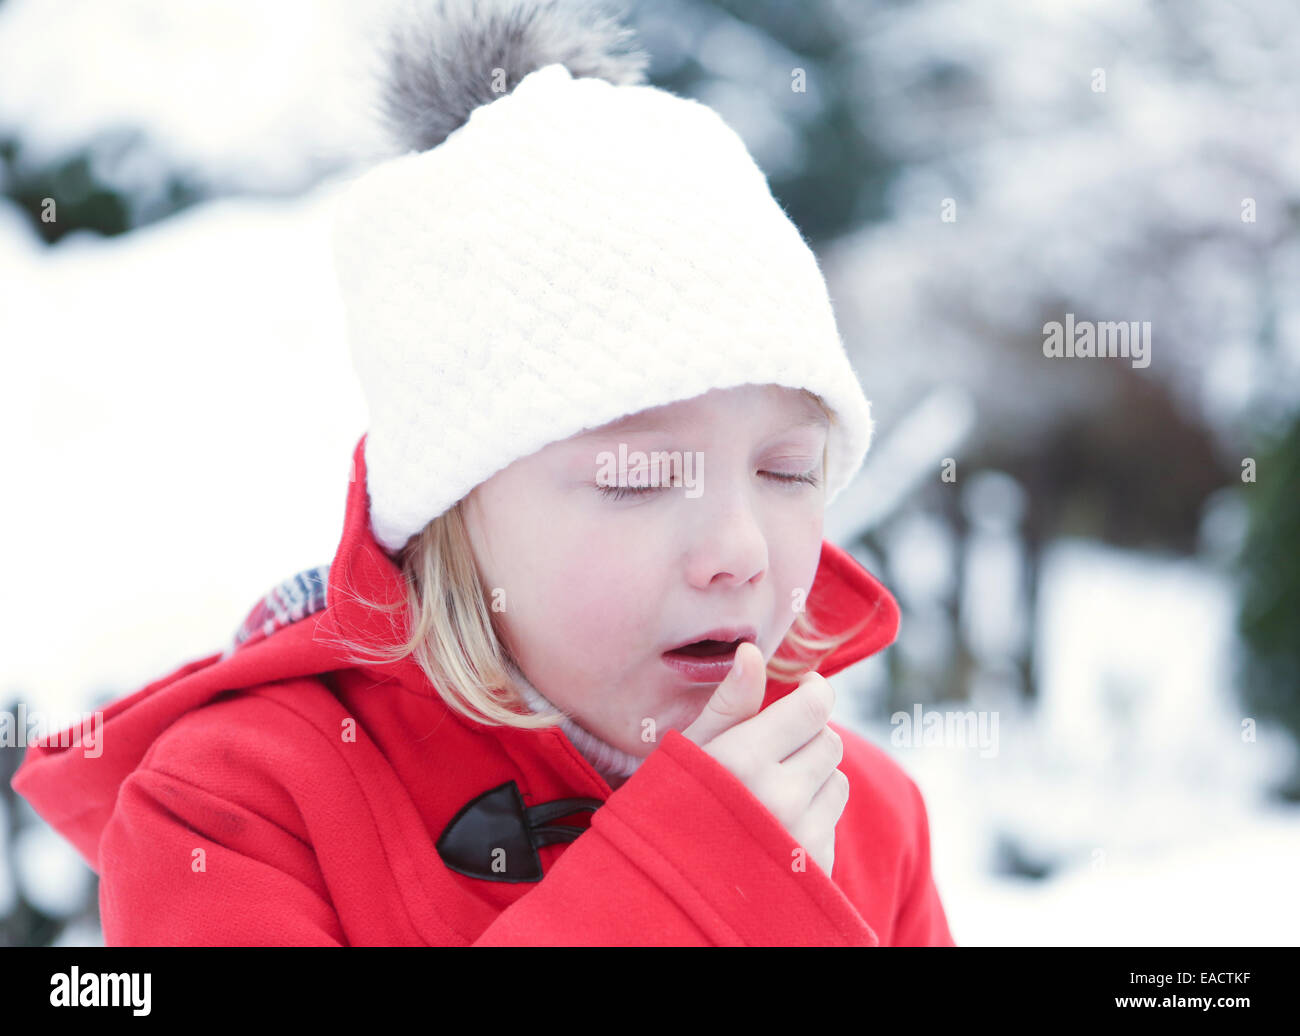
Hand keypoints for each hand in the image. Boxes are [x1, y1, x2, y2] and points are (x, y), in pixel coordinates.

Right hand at [680, 641, 847, 877]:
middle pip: (829, 740)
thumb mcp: (690, 752)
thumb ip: (728, 703)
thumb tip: (752, 651)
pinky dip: (813, 813)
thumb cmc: (672, 809)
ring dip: (814, 775)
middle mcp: (778, 799)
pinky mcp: (816, 868)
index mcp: (742, 761)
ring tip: (770, 790)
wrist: (669, 893)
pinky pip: (833, 819)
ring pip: (837, 778)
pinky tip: (774, 825)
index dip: (814, 690)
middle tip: (772, 748)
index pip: (813, 707)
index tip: (803, 688)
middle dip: (806, 736)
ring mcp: (801, 837)